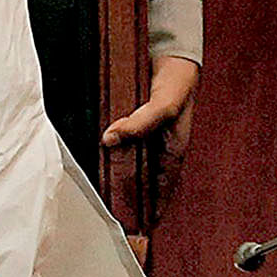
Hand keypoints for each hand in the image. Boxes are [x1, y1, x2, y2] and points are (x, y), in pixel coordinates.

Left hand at [96, 55, 197, 234]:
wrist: (168, 51)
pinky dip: (110, 152)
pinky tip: (98, 159)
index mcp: (173, 148)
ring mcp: (143, 133)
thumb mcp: (163, 105)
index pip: (164, 186)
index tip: (146, 226)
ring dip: (118, 176)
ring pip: (129, 161)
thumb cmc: (177, 81)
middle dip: (132, 196)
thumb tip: (111, 139)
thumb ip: (140, 123)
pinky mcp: (129, 121)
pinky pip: (119, 142)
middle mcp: (158, 144)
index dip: (156, 206)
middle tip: (118, 217)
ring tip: (105, 197)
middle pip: (143, 178)